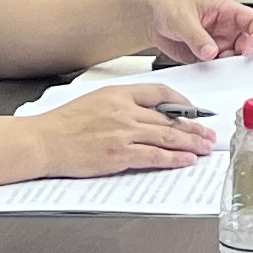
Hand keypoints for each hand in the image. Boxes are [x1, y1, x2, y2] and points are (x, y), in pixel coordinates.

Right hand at [28, 85, 213, 180]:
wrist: (43, 141)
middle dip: (194, 126)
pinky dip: (174, 158)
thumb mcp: (95, 100)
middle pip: (170, 117)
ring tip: (205, 147)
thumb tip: (147, 112)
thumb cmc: (64, 123)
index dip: (182, 102)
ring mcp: (123, 133)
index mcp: (119, 93)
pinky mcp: (119, 154)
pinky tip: (186, 160)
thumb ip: (122, 103)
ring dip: (191, 142)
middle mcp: (124, 110)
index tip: (194, 111)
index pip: (161, 92)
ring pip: (167, 135)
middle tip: (209, 133)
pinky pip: (154, 156)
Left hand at [136, 0, 252, 61]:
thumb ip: (196, 36)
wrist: (149, 16)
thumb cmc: (167, 4)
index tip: (249, 50)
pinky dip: (214, 72)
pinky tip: (204, 67)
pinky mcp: (206, 55)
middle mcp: (225, 27)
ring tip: (212, 64)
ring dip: (227, 65)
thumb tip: (211, 52)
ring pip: (233, 58)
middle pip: (248, 43)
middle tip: (229, 62)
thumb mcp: (181, 17)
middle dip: (242, 56)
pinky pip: (217, 66)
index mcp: (225, 9)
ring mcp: (217, 41)